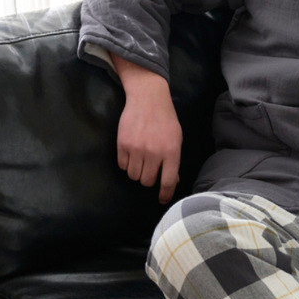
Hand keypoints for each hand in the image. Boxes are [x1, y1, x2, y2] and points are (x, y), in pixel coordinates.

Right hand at [113, 61, 181, 203]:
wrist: (148, 98)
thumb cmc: (165, 119)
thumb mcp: (176, 139)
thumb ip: (174, 160)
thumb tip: (172, 180)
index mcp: (171, 152)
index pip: (168, 182)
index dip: (165, 194)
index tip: (162, 199)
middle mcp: (154, 153)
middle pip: (147, 181)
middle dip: (148, 179)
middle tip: (150, 169)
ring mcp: (137, 149)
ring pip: (134, 176)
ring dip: (137, 172)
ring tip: (140, 161)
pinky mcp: (122, 144)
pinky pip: (122, 166)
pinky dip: (126, 164)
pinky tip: (131, 153)